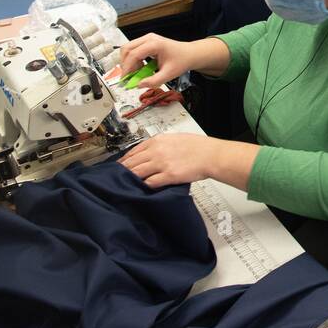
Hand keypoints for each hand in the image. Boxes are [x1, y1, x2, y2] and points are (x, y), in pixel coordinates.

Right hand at [120, 33, 210, 88]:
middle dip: (125, 64)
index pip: (133, 54)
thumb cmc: (182, 60)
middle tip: (128, 77)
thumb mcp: (169, 74)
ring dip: (129, 62)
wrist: (190, 54)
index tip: (125, 79)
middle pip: (126, 49)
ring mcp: (147, 39)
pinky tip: (141, 68)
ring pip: (128, 49)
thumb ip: (153, 81)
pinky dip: (133, 60)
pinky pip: (133, 50)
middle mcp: (149, 39)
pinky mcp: (147, 42)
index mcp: (155, 44)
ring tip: (137, 73)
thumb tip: (139, 84)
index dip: (127, 68)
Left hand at [121, 133, 250, 187]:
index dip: (123, 160)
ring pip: (137, 173)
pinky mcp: (168, 175)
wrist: (211, 155)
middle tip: (116, 178)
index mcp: (158, 140)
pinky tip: (141, 189)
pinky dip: (144, 186)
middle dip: (122, 171)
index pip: (133, 151)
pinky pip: (149, 182)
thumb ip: (160, 144)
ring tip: (125, 185)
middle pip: (131, 163)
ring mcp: (162, 164)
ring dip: (130, 179)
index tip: (119, 166)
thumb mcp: (175, 138)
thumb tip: (149, 152)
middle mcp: (157, 151)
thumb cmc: (198, 147)